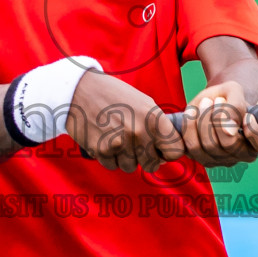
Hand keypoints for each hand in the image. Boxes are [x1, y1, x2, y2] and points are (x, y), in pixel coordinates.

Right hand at [65, 70, 184, 173]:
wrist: (81, 89)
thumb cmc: (115, 95)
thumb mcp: (144, 103)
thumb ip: (158, 127)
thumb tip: (165, 156)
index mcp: (154, 119)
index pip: (175, 152)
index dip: (168, 153)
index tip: (160, 151)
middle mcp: (140, 132)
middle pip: (152, 164)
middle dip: (145, 157)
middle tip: (134, 143)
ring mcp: (120, 143)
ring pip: (131, 167)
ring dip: (125, 157)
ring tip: (117, 138)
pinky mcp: (102, 150)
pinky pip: (113, 166)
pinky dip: (109, 157)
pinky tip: (105, 140)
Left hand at [180, 81, 257, 167]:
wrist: (212, 100)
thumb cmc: (228, 97)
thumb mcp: (235, 91)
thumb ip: (236, 107)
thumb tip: (229, 130)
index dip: (255, 132)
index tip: (246, 116)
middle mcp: (242, 154)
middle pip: (229, 144)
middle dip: (219, 118)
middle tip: (217, 99)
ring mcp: (221, 160)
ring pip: (208, 146)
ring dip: (202, 119)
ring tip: (205, 102)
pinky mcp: (200, 158)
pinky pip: (190, 147)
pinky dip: (188, 127)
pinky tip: (192, 112)